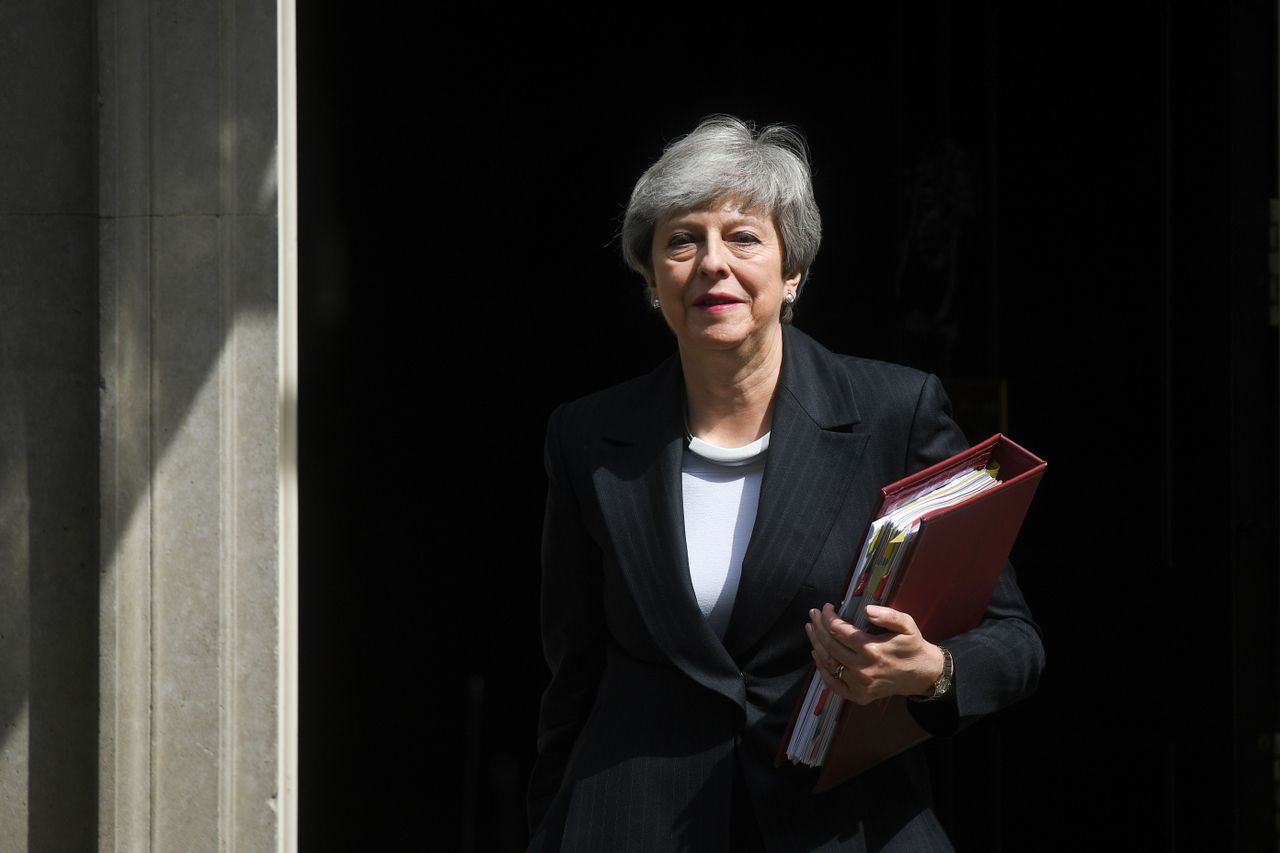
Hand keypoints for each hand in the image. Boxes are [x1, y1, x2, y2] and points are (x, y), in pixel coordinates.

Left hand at [805, 603, 944, 704]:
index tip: (827, 606)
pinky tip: (816, 654)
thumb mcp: (907, 625)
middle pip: (830, 645)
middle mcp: (862, 668)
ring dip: (816, 644)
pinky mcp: (859, 695)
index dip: (829, 616)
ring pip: (829, 662)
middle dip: (819, 627)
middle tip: (813, 614)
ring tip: (811, 629)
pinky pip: (833, 684)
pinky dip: (822, 669)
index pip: (839, 630)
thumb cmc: (912, 646)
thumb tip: (867, 609)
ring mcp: (859, 684)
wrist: (922, 674)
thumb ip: (888, 615)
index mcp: (872, 649)